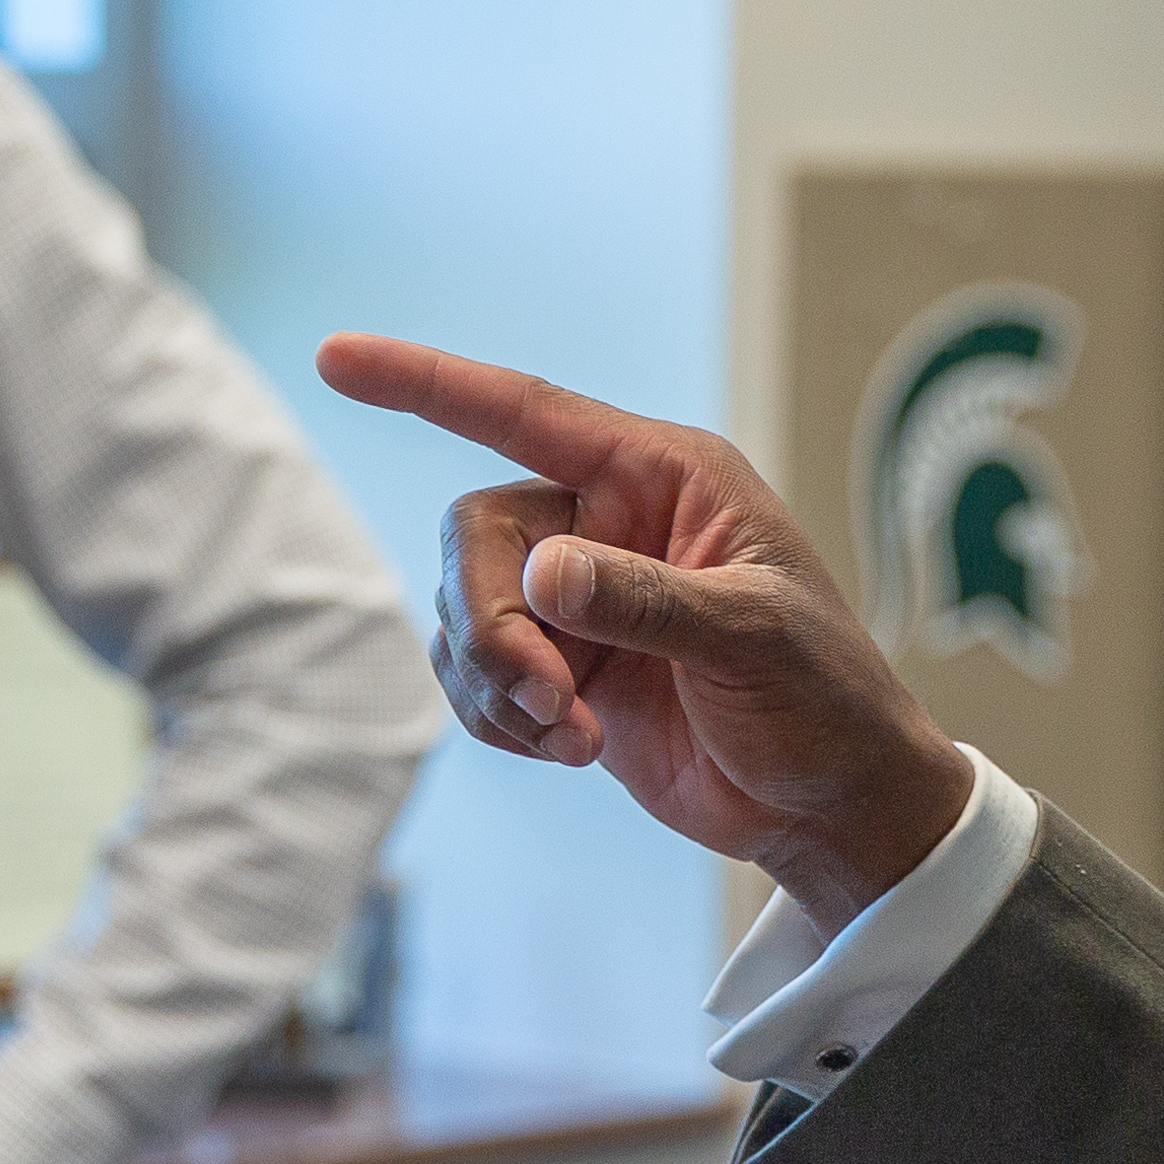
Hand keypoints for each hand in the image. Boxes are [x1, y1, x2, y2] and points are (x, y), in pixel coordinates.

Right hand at [313, 332, 974, 929]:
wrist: (830, 804)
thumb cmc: (824, 699)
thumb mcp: (752, 638)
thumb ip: (645, 601)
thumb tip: (542, 573)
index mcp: (661, 476)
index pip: (524, 413)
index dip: (426, 383)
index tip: (334, 358)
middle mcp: (606, 520)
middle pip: (474, 535)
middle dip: (490, 625)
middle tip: (546, 699)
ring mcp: (576, 597)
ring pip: (461, 611)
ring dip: (497, 685)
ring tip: (572, 736)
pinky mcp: (557, 668)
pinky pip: (472, 675)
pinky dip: (498, 719)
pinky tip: (567, 748)